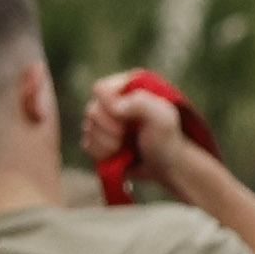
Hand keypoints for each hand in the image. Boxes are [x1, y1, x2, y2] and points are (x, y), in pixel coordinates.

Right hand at [78, 72, 205, 200]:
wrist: (166, 167)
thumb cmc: (168, 140)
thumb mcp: (163, 118)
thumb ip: (142, 104)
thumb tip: (114, 106)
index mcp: (130, 86)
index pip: (101, 89)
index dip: (108, 106)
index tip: (126, 121)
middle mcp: (114, 100)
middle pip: (91, 110)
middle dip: (109, 129)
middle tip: (127, 137)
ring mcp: (105, 120)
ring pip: (87, 129)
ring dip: (107, 143)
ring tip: (126, 147)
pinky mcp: (98, 139)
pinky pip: (86, 145)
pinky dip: (101, 153)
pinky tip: (118, 154)